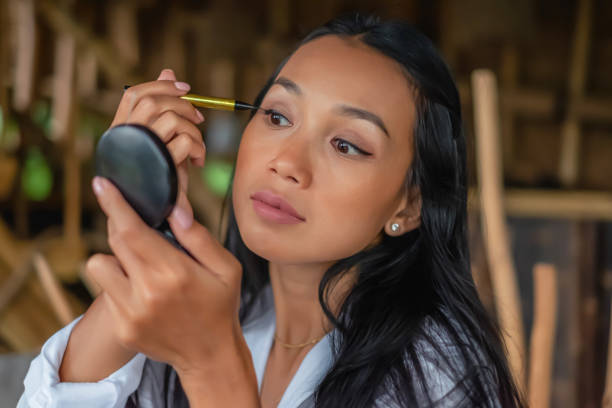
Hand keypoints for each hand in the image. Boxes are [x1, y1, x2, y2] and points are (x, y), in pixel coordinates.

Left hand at [87, 176, 246, 377]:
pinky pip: (105, 292)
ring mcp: (130, 313)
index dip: (114, 204)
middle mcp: (147, 292)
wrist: (210, 356)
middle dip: (120, 225)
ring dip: (115, 258)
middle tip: (137, 226)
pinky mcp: (122, 327)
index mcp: (174, 273)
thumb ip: (199, 237)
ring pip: (98, 265)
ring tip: (141, 267)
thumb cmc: (220, 306)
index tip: (101, 183)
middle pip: (114, 241)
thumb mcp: (226, 268)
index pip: (132, 230)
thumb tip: (174, 209)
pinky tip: (143, 291)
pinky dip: (119, 284)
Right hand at [111, 69, 205, 200]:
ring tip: (197, 147)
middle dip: (182, 104)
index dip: (160, 85)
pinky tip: (198, 162)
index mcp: (121, 132)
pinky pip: (184, 141)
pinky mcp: (159, 166)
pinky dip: (198, 148)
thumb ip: (163, 106)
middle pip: (153, 102)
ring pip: (170, 118)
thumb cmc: (159, 175)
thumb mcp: (162, 139)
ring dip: (192, 129)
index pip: (134, 94)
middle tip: (198, 119)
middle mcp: (125, 139)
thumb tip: (168, 69)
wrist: (154, 216)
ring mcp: (141, 152)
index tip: (186, 88)